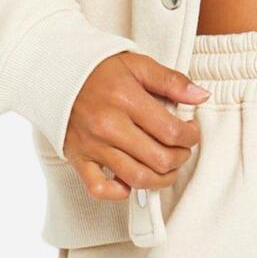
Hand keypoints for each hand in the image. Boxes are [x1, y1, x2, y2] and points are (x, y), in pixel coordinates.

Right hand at [63, 51, 208, 202]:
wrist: (56, 73)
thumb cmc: (99, 70)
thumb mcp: (138, 65)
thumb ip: (171, 81)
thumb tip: (200, 97)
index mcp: (125, 99)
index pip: (172, 131)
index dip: (191, 136)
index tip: (190, 132)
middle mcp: (108, 126)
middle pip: (159, 159)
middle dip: (180, 158)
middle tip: (181, 149)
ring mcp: (92, 146)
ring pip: (137, 179)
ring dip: (160, 179)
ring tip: (166, 167)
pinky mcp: (78, 159)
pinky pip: (99, 189)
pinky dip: (119, 192)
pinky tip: (130, 181)